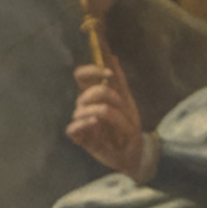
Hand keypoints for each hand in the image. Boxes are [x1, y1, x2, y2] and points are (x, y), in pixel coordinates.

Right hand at [67, 64, 154, 180]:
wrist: (134, 151)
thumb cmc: (128, 126)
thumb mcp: (128, 101)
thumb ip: (119, 81)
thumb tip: (112, 56)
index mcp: (94, 95)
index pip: (81, 75)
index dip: (91, 70)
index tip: (109, 74)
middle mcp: (86, 106)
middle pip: (85, 92)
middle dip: (105, 95)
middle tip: (121, 105)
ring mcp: (82, 121)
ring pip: (81, 109)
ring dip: (105, 113)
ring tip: (119, 124)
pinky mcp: (80, 137)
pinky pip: (72, 127)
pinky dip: (84, 124)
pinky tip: (96, 125)